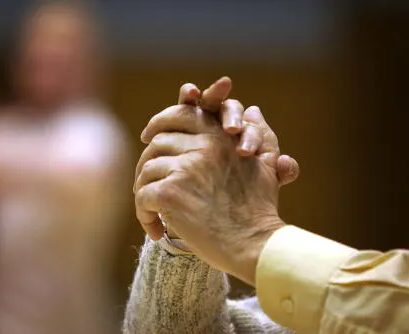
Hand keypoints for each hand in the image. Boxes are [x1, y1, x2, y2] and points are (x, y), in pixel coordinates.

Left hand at [134, 79, 292, 284]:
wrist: (255, 245)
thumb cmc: (258, 211)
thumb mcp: (265, 165)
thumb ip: (259, 134)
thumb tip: (252, 108)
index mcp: (220, 136)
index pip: (181, 114)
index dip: (160, 121)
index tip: (147, 135)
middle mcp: (203, 146)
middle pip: (157, 143)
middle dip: (147, 163)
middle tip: (145, 184)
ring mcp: (185, 168)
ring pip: (146, 170)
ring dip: (144, 191)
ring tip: (153, 212)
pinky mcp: (170, 192)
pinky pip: (142, 196)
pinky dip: (144, 214)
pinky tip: (156, 230)